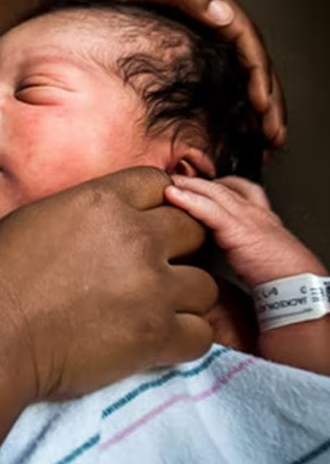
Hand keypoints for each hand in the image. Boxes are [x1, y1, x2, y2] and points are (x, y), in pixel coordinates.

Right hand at [0, 167, 217, 402]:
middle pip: (194, 230)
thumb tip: (104, 221)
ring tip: (153, 309)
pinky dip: (183, 338)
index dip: (157, 204)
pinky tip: (156, 339)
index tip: (146, 223)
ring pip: (205, 284)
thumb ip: (85, 212)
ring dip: (183, 296)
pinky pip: (201, 333)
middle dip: (178, 248)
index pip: (160, 184)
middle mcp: (136, 236)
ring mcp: (152, 287)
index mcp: (103, 200)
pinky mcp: (156, 336)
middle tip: (152, 268)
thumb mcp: (37, 217)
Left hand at [25, 0, 285, 147]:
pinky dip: (220, 109)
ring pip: (232, 77)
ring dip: (251, 111)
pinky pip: (205, 83)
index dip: (259, 74)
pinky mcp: (169, 55)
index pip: (245, 39)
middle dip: (266, 101)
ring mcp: (187, 38)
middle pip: (247, 63)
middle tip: (273, 138)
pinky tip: (225, 133)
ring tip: (262, 145)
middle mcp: (203, 18)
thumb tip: (223, 14)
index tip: (262, 107)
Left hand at [165, 175, 325, 286]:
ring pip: (212, 192)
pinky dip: (188, 200)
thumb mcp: (259, 254)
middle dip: (195, 180)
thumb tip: (217, 254)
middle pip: (220, 186)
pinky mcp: (237, 229)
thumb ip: (239, 247)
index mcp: (261, 217)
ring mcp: (247, 217)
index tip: (194, 185)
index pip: (237, 189)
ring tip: (166, 181)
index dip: (215, 185)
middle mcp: (255, 212)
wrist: (298, 285)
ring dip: (187, 185)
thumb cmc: (281, 276)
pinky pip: (208, 209)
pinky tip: (171, 195)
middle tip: (173, 178)